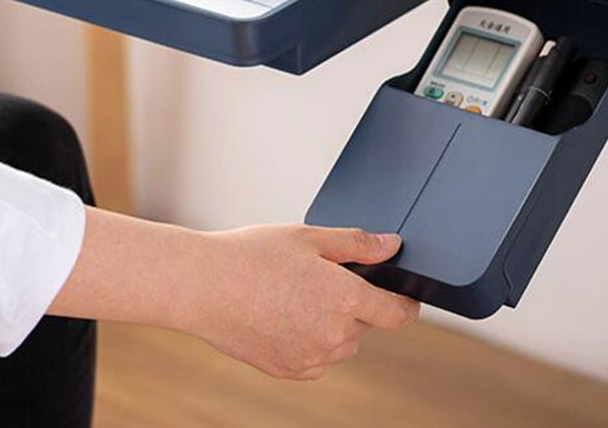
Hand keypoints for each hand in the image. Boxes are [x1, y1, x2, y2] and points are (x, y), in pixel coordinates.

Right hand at [179, 225, 418, 380]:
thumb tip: (391, 246)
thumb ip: (357, 244)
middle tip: (322, 277)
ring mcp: (310, 357)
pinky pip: (316, 359)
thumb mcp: (309, 237)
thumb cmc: (251, 255)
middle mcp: (333, 334)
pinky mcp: (288, 370)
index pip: (397, 313)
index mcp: (345, 298)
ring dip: (334, 324)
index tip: (404, 296)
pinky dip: (311, 341)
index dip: (405, 303)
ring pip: (341, 344)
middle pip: (365, 324)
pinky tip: (284, 314)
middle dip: (356, 303)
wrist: (202, 285)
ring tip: (297, 294)